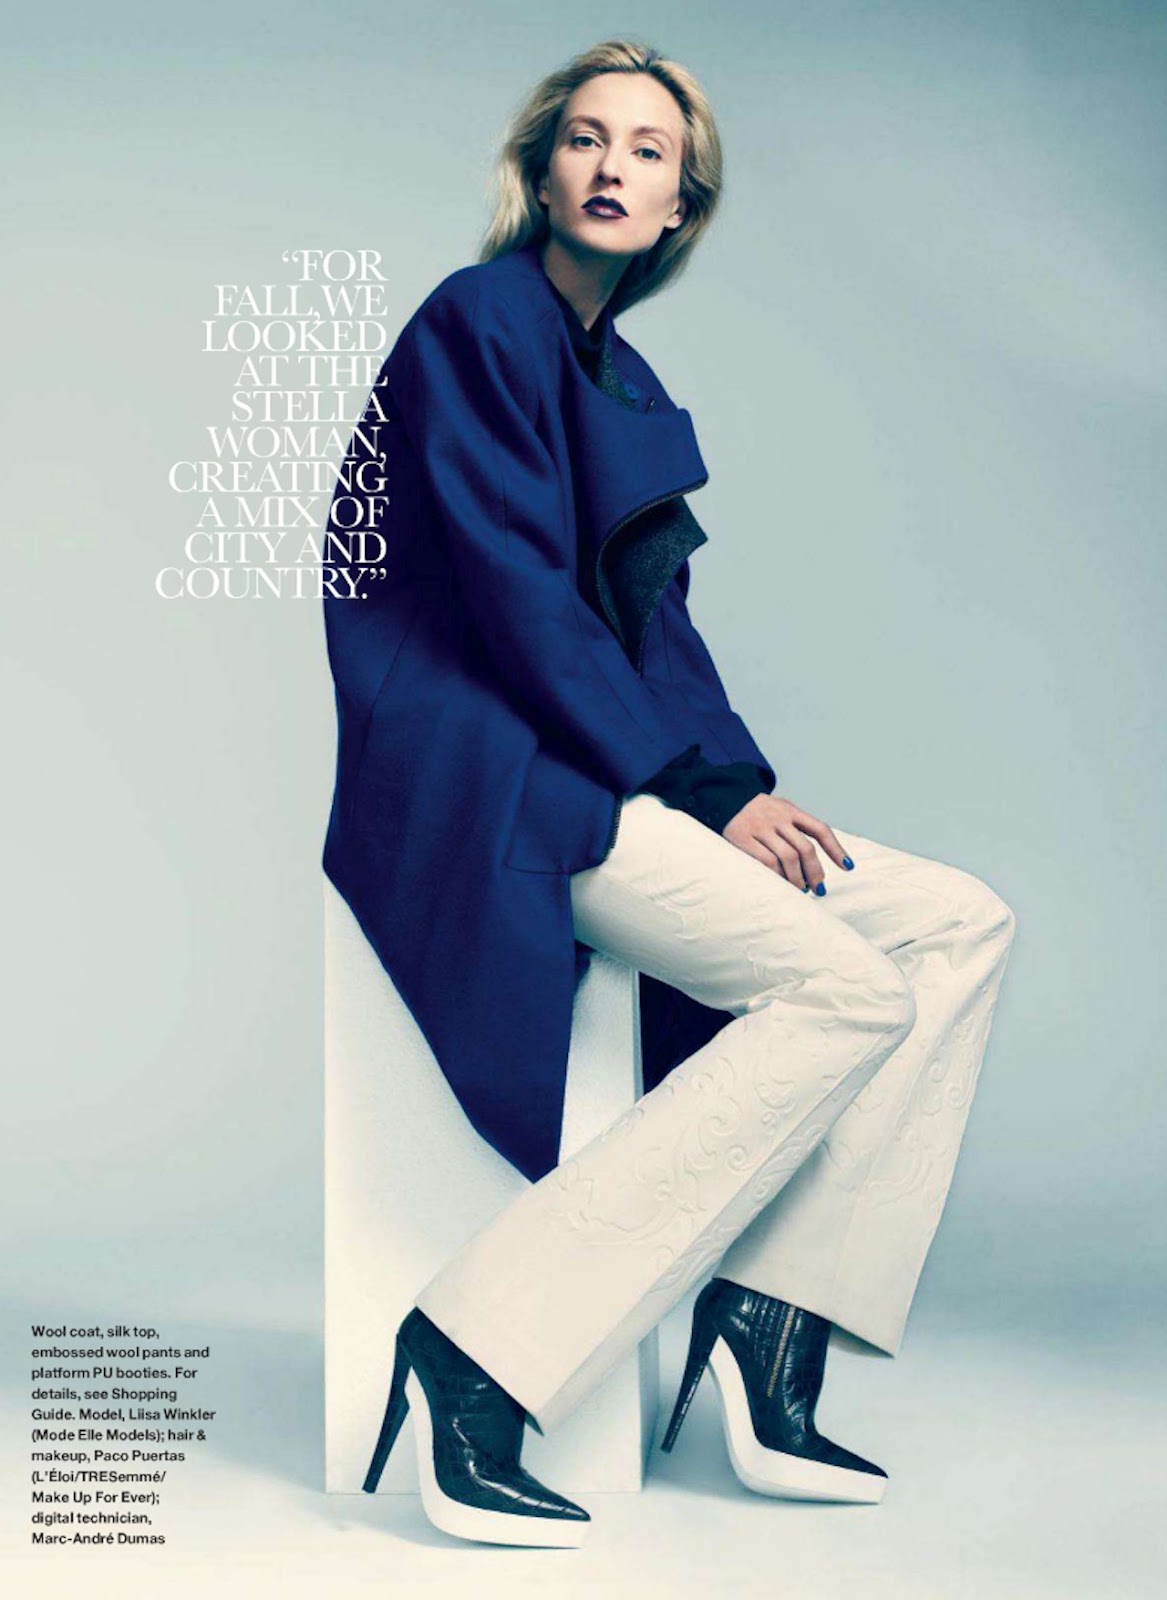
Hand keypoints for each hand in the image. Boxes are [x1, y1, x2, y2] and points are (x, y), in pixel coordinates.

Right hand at [721, 794, 851, 892]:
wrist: (721, 797)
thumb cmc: (755, 812)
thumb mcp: (778, 811)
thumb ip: (795, 828)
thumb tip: (814, 862)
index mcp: (790, 810)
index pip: (820, 829)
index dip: (836, 849)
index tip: (848, 867)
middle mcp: (777, 817)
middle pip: (805, 849)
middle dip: (815, 872)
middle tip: (818, 888)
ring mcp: (760, 827)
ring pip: (788, 858)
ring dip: (797, 878)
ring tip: (799, 889)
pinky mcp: (742, 838)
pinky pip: (766, 862)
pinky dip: (777, 876)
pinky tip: (780, 884)